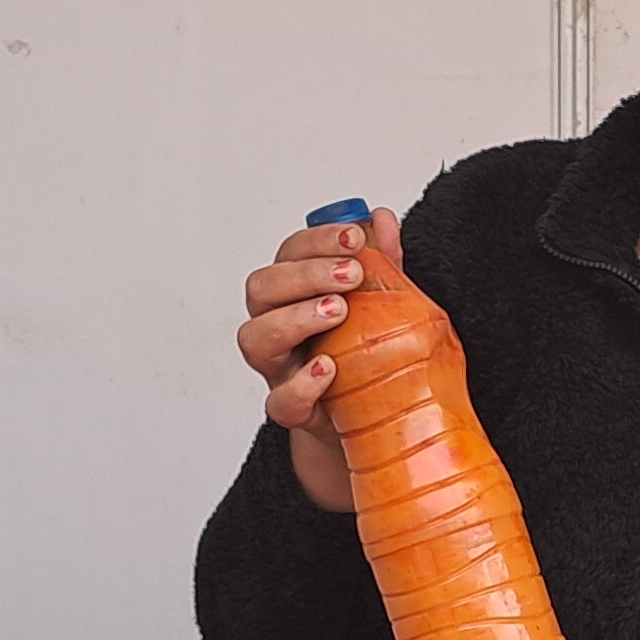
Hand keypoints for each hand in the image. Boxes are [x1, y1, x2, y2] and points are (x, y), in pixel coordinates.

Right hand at [235, 206, 400, 513]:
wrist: (370, 422)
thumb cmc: (366, 353)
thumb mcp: (379, 303)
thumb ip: (379, 262)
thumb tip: (383, 217)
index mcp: (294, 292)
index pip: (288, 253)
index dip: (316, 240)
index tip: (355, 237)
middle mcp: (276, 326)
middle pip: (262, 288)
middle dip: (305, 274)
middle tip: (350, 275)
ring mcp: (279, 368)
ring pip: (255, 338)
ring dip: (295, 318)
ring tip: (338, 311)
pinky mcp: (292, 410)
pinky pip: (279, 400)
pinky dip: (301, 384)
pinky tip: (329, 369)